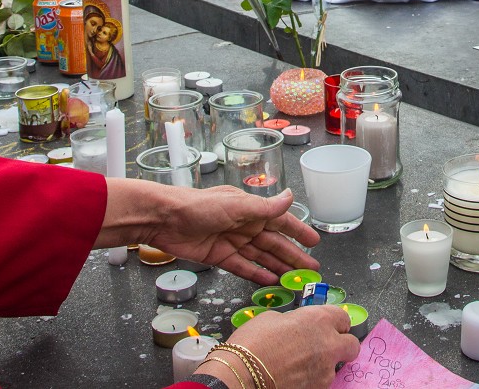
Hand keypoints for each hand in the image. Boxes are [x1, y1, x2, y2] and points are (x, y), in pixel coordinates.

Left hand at [99, 182, 318, 284]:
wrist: (164, 219)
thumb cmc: (199, 206)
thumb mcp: (236, 205)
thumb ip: (265, 207)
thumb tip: (289, 196)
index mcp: (250, 209)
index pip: (281, 221)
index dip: (298, 232)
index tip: (314, 242)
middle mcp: (244, 225)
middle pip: (273, 244)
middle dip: (292, 256)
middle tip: (311, 270)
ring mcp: (231, 242)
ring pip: (260, 258)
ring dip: (278, 268)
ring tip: (295, 280)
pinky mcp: (218, 257)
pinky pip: (242, 267)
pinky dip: (256, 275)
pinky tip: (270, 282)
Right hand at [197, 306, 358, 388]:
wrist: (242, 375)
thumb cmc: (252, 345)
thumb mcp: (271, 318)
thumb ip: (293, 320)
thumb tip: (295, 325)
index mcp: (318, 319)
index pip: (343, 317)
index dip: (335, 321)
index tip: (329, 325)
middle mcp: (328, 343)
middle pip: (352, 344)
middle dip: (342, 344)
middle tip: (327, 345)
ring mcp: (325, 370)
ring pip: (336, 366)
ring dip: (324, 363)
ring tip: (301, 363)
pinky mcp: (319, 388)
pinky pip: (322, 381)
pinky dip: (313, 378)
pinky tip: (296, 375)